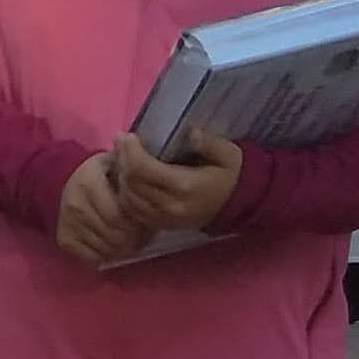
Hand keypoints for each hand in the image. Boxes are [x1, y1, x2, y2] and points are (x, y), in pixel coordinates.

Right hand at [54, 154, 141, 266]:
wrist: (69, 179)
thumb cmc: (104, 173)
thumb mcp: (119, 165)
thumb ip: (135, 178)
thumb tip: (152, 198)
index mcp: (88, 183)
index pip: (118, 217)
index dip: (139, 225)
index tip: (148, 223)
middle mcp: (74, 204)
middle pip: (115, 236)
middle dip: (135, 240)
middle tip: (144, 235)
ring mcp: (68, 223)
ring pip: (107, 250)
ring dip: (124, 249)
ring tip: (131, 240)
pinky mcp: (64, 239)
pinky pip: (94, 258)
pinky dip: (108, 255)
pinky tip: (114, 245)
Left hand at [111, 129, 241, 234]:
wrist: (239, 206)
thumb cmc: (231, 175)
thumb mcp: (228, 153)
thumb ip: (208, 143)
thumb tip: (191, 133)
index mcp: (185, 186)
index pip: (142, 169)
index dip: (129, 151)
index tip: (126, 135)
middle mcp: (170, 206)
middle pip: (130, 183)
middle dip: (121, 160)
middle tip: (121, 142)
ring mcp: (164, 219)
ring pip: (127, 198)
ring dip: (120, 177)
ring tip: (122, 157)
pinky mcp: (161, 225)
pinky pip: (132, 211)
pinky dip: (125, 193)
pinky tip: (127, 177)